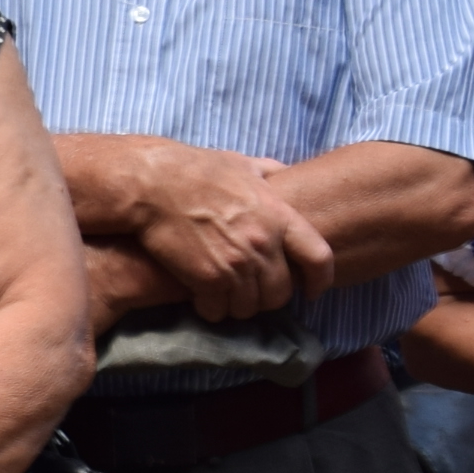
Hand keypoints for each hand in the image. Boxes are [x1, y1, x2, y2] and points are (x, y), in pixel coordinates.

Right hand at [110, 141, 336, 320]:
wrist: (153, 184)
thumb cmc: (196, 169)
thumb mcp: (242, 163)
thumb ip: (269, 172)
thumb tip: (284, 173)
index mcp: (279, 216)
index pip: (319, 258)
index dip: (320, 280)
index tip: (312, 291)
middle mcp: (263, 243)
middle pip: (281, 292)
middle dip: (267, 298)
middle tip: (252, 293)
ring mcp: (236, 264)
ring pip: (250, 306)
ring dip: (238, 306)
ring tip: (224, 298)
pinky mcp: (208, 279)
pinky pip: (218, 310)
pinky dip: (211, 309)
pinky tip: (202, 299)